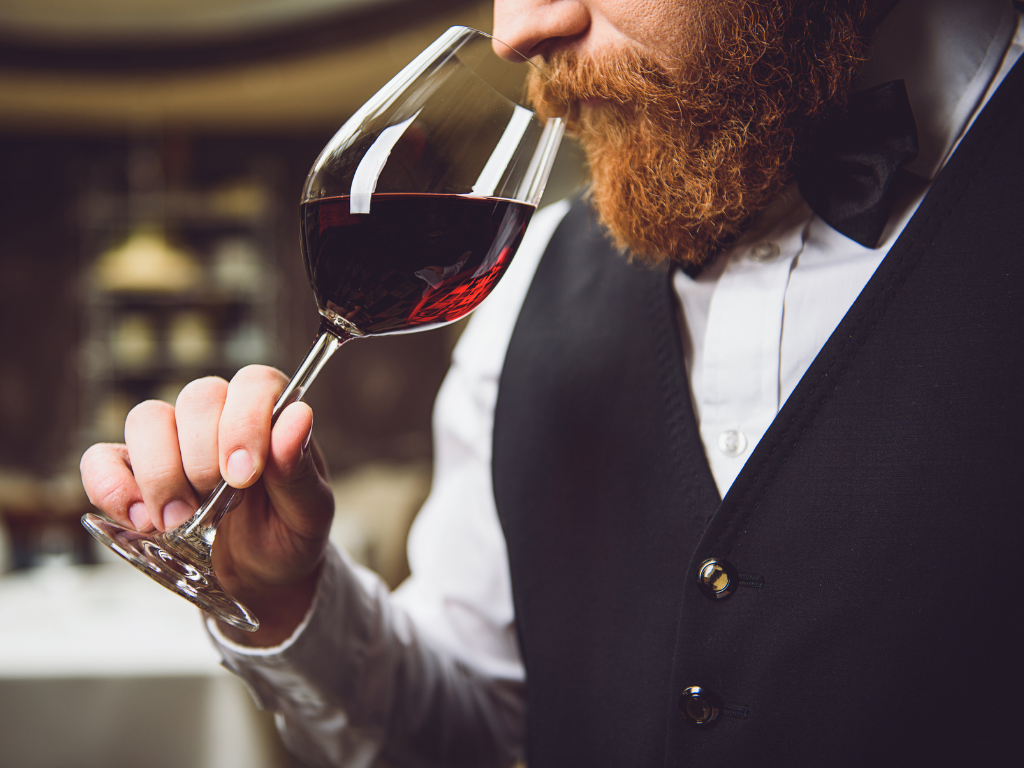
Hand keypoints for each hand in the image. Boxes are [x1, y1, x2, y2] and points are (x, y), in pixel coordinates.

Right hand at [80, 365, 334, 645]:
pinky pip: (102, 458)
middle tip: (214, 503)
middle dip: (202, 455)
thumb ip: (300, 469)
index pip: (254, 383)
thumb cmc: (289, 533)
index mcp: (271, 415)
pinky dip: (112, 488)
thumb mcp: (310, 512)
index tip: (243, 475)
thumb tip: (298, 417)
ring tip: (177, 522)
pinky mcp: (132, 472)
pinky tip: (140, 522)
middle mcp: (219, 417)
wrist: (260, 577)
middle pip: (197, 397)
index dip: (245, 421)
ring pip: (146, 419)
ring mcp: (172, 441)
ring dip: (159, 473)